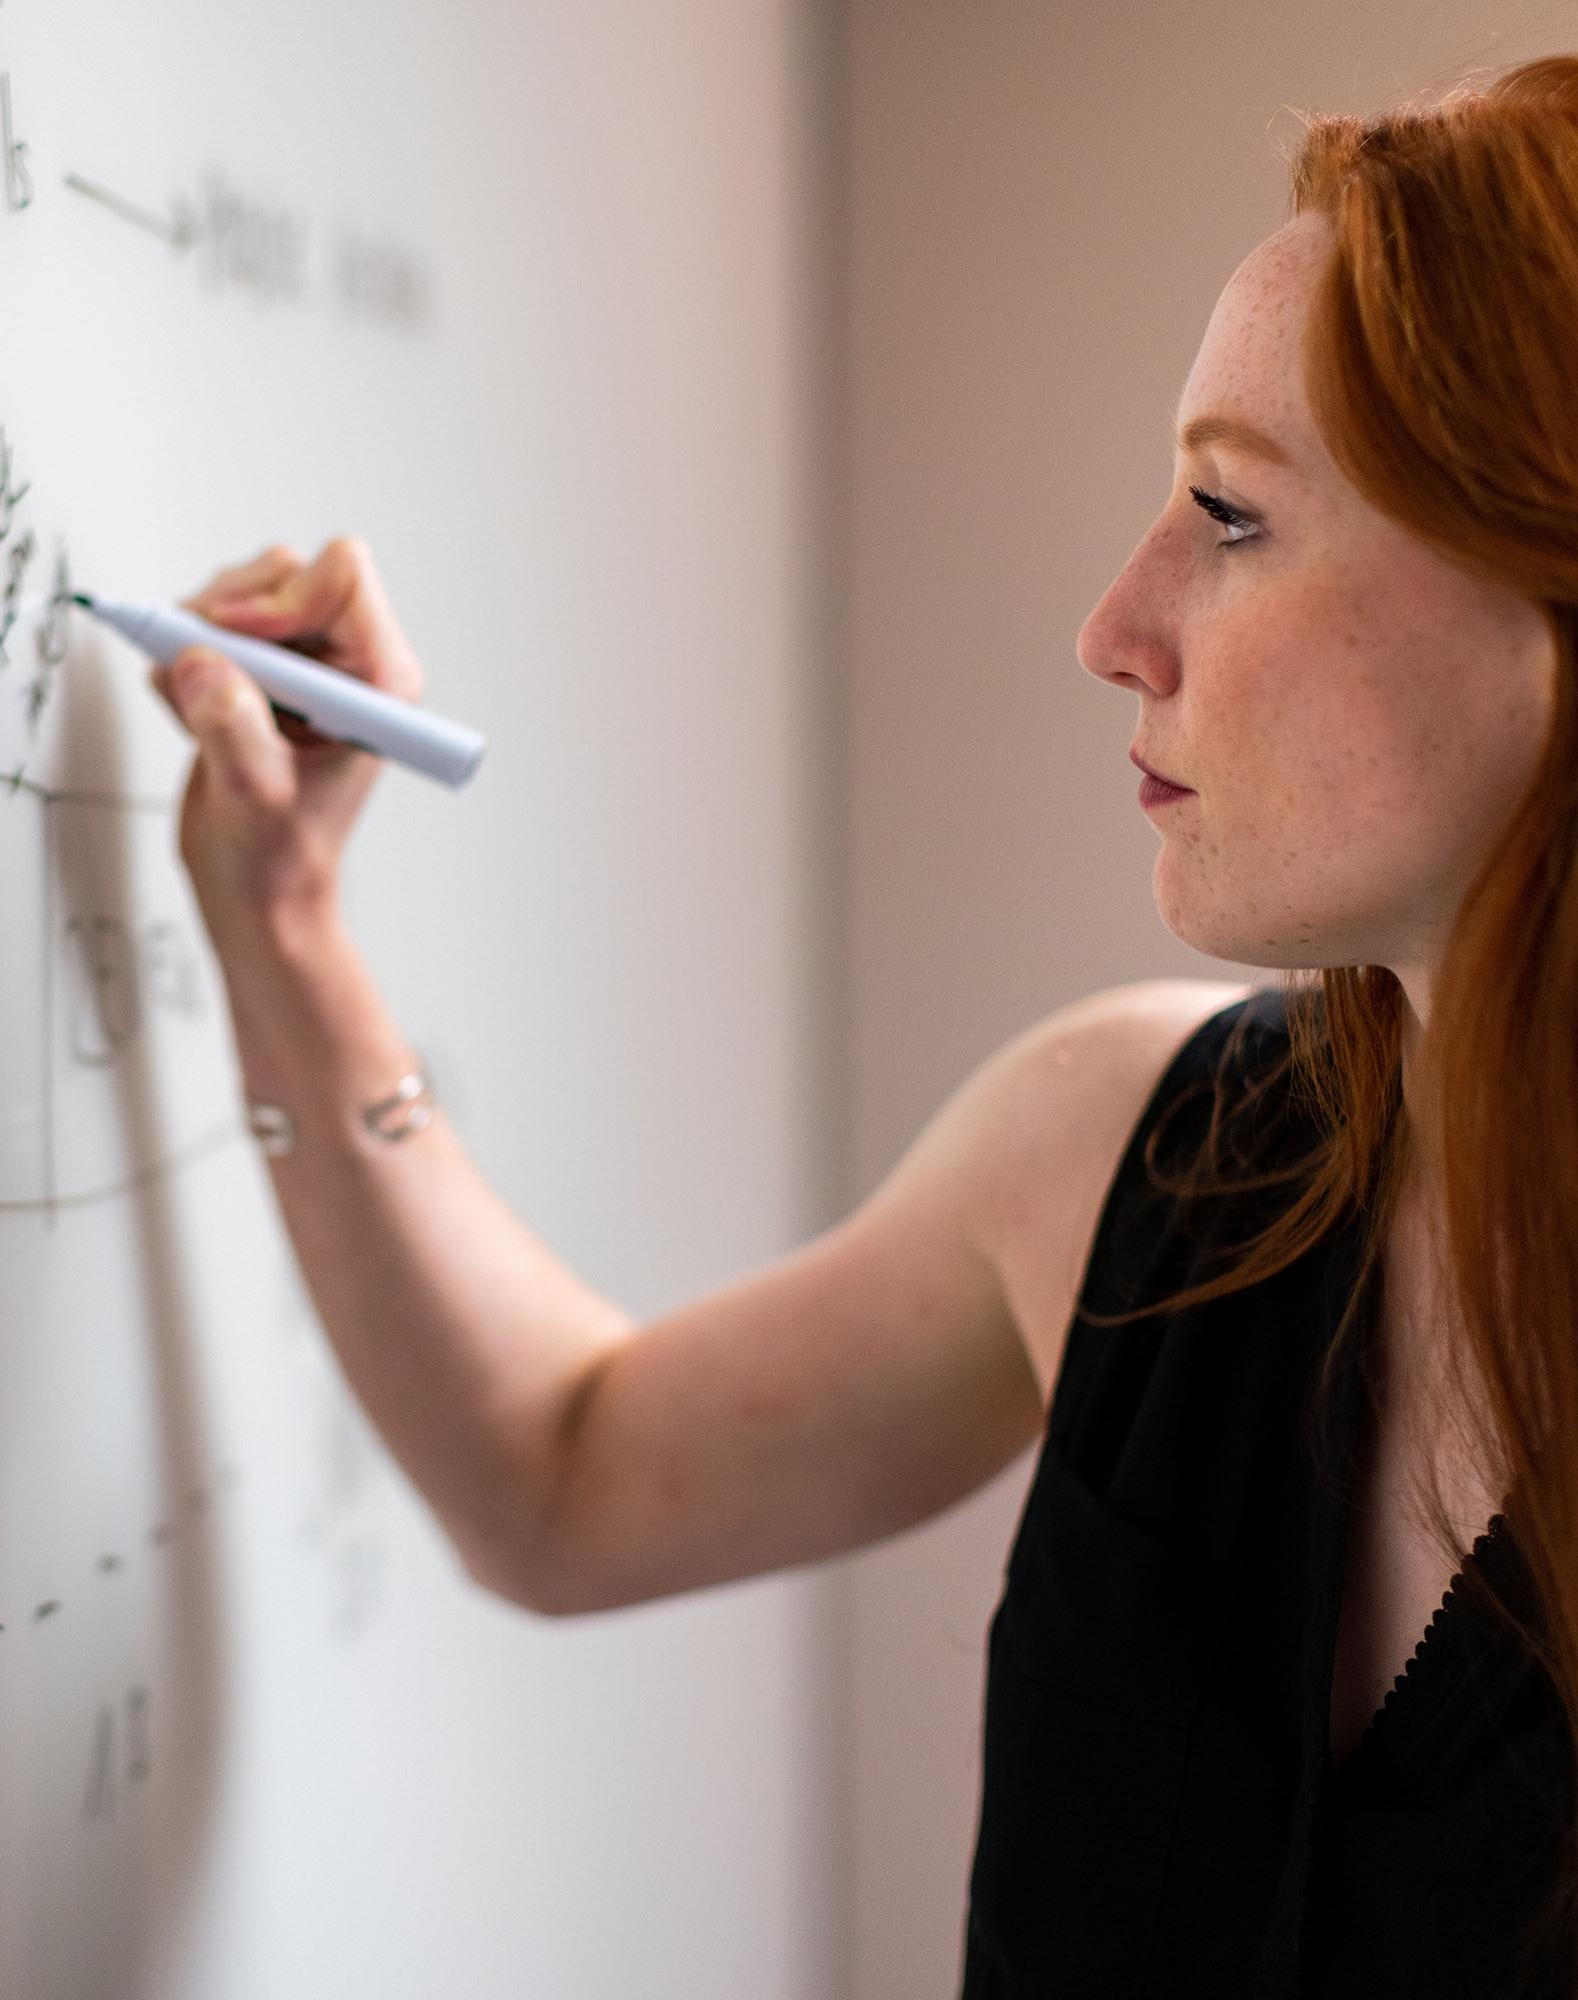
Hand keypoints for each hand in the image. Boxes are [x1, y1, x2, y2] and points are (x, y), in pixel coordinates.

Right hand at [152, 538, 423, 946]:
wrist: (259, 889)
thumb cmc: (281, 857)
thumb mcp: (256, 797)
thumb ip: (232, 727)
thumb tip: (201, 662)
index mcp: (379, 681)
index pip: (342, 575)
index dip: (279, 599)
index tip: (237, 646)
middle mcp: (348, 662)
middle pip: (284, 572)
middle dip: (228, 615)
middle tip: (201, 673)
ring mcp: (302, 664)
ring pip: (242, 592)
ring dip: (199, 638)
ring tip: (196, 708)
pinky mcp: (260, 672)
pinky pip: (209, 626)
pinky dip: (183, 661)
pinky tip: (192, 718)